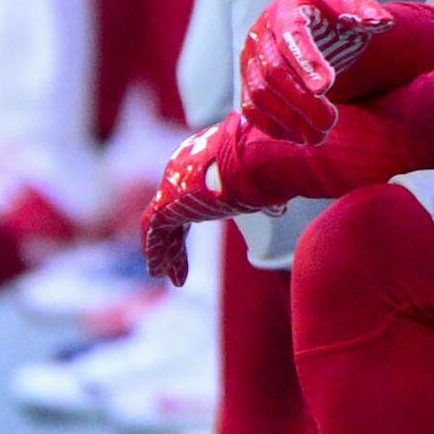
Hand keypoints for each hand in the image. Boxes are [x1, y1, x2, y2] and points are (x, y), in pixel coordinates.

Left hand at [139, 117, 287, 285]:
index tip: (197, 229)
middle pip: (173, 209)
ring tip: (166, 275)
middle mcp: (182, 169)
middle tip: (177, 263)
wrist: (252, 158)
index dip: (193, 214)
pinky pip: (154, 232)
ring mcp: (171, 185)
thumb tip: (279, 209)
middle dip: (175, 238)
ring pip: (162, 224)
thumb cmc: (261, 167)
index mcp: (201, 159)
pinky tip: (158, 271)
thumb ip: (264, 198)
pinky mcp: (166, 203)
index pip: (191, 191)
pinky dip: (156, 252)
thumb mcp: (262, 184)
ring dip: (166, 250)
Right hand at [238, 0, 397, 142]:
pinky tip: (299, 137)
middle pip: (273, 71)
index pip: (291, 37)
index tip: (327, 87)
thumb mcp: (350, 4)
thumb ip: (366, 11)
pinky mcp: (247, 81)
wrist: (309, 23)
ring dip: (288, 119)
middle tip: (330, 123)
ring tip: (318, 136)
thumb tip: (384, 23)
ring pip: (259, 93)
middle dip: (302, 101)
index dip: (306, 62)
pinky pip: (251, 108)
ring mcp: (250, 59)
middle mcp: (261, 33)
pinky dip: (273, 126)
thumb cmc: (330, 13)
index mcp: (287, 10)